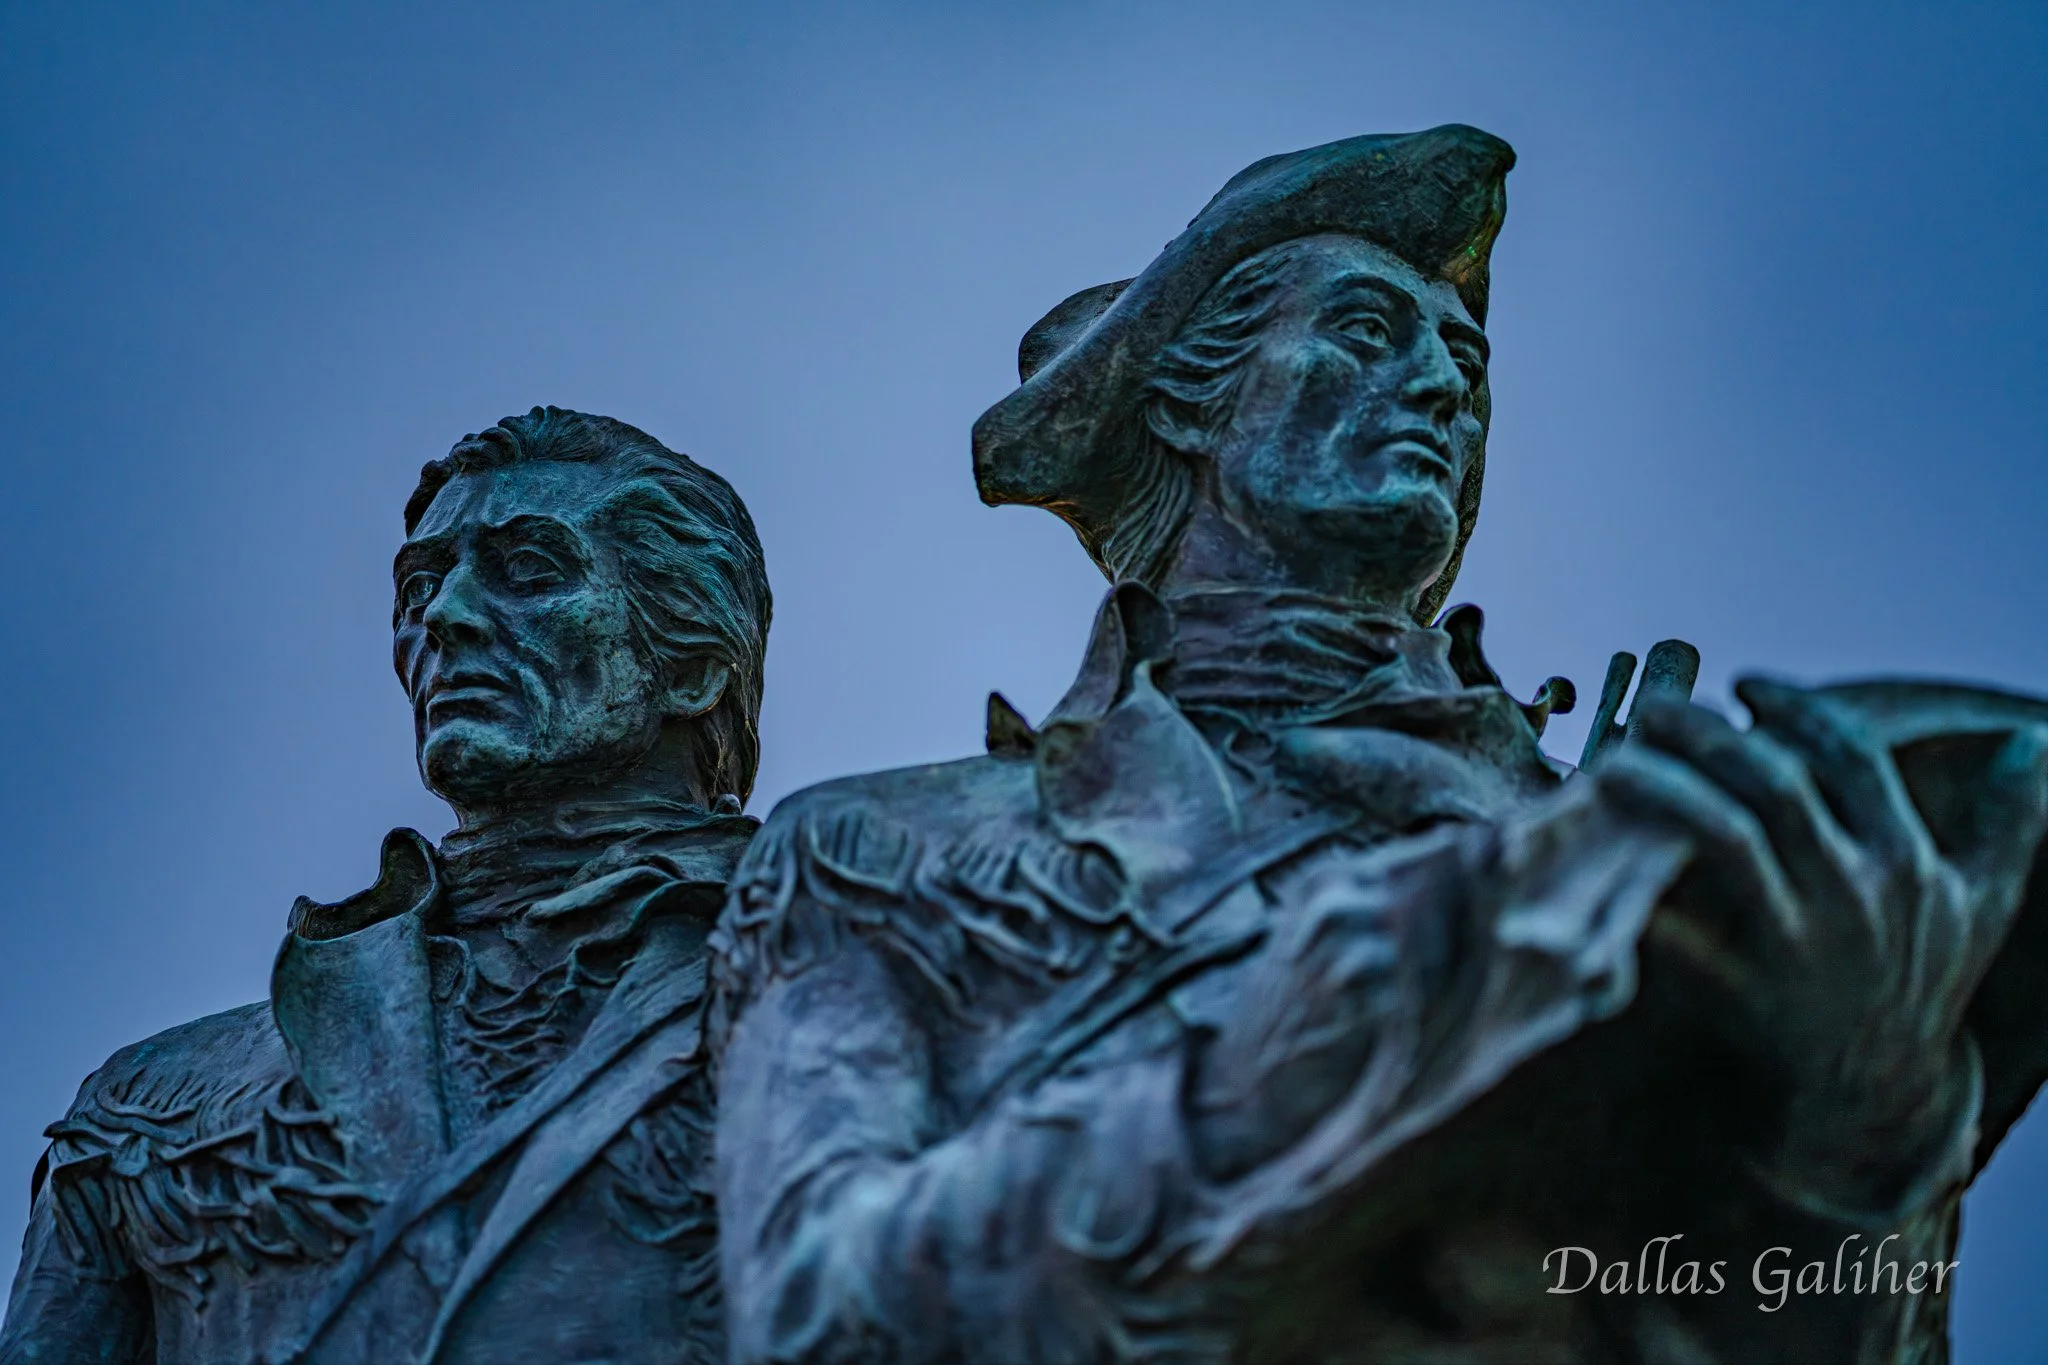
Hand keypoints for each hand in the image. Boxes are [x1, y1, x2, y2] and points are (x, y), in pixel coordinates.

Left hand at [1596, 678, 2047, 1212]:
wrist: (1878, 1095)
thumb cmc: (1921, 980)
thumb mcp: (1982, 904)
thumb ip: (2010, 821)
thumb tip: (2037, 741)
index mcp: (1909, 864)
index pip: (1853, 759)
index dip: (1798, 710)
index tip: (1746, 683)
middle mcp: (1858, 897)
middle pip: (1779, 787)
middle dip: (1710, 735)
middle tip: (1658, 708)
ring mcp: (1802, 947)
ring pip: (1728, 841)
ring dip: (1667, 791)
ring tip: (1616, 761)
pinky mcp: (1747, 995)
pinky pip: (1682, 934)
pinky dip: (1639, 893)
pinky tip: (1598, 855)